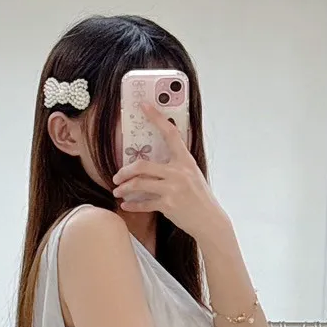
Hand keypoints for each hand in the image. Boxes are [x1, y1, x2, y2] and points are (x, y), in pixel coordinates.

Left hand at [112, 104, 228, 243]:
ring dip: (124, 188)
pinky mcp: (168, 205)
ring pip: (139, 184)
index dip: (156, 117)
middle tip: (117, 176)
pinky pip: (144, 204)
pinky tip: (125, 205)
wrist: (209, 220)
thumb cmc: (199, 197)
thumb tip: (157, 158)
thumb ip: (176, 165)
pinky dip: (132, 205)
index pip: (170, 133)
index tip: (144, 106)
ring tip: (118, 190)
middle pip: (142, 166)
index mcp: (185, 160)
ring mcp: (172, 189)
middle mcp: (178, 172)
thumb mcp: (192, 174)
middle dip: (125, 171)